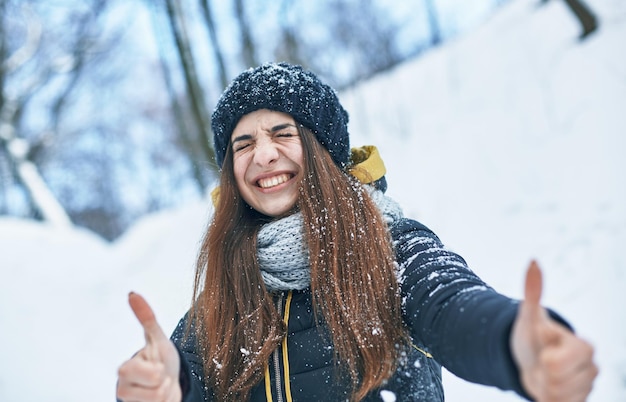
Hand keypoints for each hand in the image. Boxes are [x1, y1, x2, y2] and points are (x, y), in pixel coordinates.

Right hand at [116, 292, 181, 401]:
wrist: (170, 383)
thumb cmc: (162, 360)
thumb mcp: (158, 339)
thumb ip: (147, 318)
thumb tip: (132, 293)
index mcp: (125, 369)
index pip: (147, 374)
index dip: (158, 370)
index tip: (158, 366)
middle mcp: (122, 389)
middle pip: (155, 391)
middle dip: (164, 383)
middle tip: (160, 377)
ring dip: (166, 395)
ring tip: (161, 388)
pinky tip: (162, 400)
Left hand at [511, 261, 597, 401]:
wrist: (530, 358)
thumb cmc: (532, 335)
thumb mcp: (528, 315)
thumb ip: (533, 291)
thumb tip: (533, 261)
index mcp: (584, 347)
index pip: (558, 364)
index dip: (545, 358)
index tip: (545, 349)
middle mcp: (591, 368)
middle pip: (557, 384)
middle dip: (541, 373)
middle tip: (541, 361)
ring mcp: (587, 387)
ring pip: (558, 398)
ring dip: (543, 386)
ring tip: (543, 372)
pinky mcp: (579, 401)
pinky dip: (547, 399)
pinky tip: (547, 387)